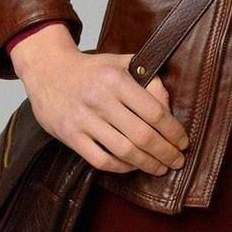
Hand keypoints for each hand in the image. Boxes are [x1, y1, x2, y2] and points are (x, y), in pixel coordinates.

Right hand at [11, 27, 189, 175]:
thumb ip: (149, 80)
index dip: (173, 131)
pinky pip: (100, 159)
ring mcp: (83, 119)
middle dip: (165, 152)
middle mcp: (101, 99)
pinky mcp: (69, 135)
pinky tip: (132, 166)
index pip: (154, 111)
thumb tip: (169, 106)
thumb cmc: (92, 69)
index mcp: (117, 79)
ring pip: (123, 150)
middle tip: (178, 161)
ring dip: (147, 164)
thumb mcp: (123, 63)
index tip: (183, 141)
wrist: (49, 71)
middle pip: (142, 135)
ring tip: (160, 168)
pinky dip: (120, 167)